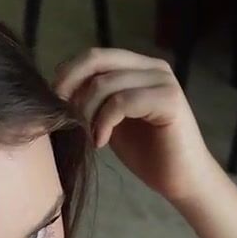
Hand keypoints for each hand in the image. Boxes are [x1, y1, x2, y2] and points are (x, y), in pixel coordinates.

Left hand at [54, 48, 215, 204]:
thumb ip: (93, 100)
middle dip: (70, 86)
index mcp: (138, 67)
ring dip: (87, 113)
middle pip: (96, 59)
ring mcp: (163, 80)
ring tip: (88, 137)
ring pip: (105, 83)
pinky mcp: (169, 100)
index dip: (67, 75)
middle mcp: (152, 67)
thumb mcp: (110, 120)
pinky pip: (122, 101)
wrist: (182, 180)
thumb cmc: (147, 154)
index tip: (55, 103)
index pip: (93, 56)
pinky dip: (104, 122)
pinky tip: (101, 142)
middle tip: (63, 116)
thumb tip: (56, 88)